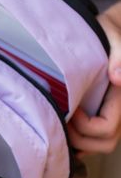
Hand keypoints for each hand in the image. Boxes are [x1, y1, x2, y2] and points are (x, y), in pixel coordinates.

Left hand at [68, 1, 120, 155]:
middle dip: (80, 138)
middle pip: (105, 143)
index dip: (84, 125)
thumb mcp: (114, 37)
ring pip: (100, 145)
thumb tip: (118, 78)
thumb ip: (120, 55)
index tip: (69, 109)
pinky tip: (65, 131)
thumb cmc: (110, 33)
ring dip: (78, 141)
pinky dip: (80, 141)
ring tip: (62, 122)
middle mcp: (120, 110)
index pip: (106, 128)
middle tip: (62, 119)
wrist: (111, 32)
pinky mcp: (103, 113)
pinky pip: (94, 139)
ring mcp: (114, 114)